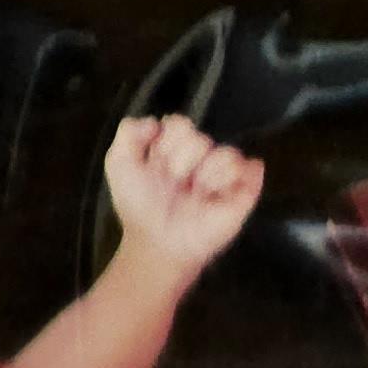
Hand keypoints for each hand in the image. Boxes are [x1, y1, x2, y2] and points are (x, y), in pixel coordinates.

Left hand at [103, 111, 263, 276]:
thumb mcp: (119, 165)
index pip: (180, 124)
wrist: (156, 246)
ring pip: (225, 151)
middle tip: (174, 185)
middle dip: (181, 163)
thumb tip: (157, 121)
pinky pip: (248, 168)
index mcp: (174, 149)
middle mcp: (200, 159)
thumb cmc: (139, 208)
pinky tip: (215, 195)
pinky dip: (230, 180)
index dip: (166, 144)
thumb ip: (130, 132)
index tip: (154, 165)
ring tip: (195, 196)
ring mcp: (222, 176)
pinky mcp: (243, 193)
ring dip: (204, 176)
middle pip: (199, 138)